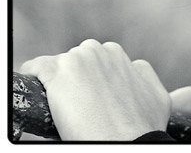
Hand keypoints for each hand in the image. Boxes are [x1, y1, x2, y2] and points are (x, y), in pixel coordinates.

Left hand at [19, 39, 170, 140]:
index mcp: (117, 54)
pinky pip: (36, 67)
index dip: (92, 81)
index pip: (95, 62)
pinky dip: (32, 75)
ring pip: (58, 67)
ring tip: (65, 108)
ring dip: (59, 83)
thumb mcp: (156, 93)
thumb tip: (135, 69)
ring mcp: (76, 60)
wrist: (128, 140)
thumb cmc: (144, 124)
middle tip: (79, 107)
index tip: (91, 98)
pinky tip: (35, 89)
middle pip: (76, 61)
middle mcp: (97, 51)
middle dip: (76, 79)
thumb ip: (142, 75)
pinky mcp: (56, 73)